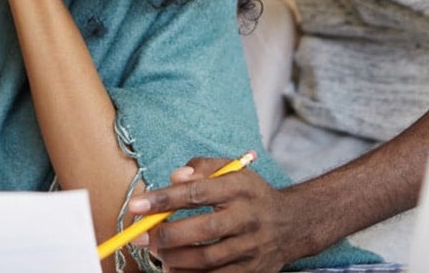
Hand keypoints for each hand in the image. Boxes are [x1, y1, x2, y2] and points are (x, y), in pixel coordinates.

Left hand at [127, 157, 297, 271]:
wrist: (293, 223)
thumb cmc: (250, 193)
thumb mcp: (231, 169)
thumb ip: (200, 167)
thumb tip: (174, 177)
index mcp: (239, 188)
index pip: (197, 192)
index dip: (164, 199)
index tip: (136, 206)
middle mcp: (248, 218)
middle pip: (203, 230)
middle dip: (165, 235)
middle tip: (139, 236)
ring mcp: (252, 248)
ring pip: (207, 259)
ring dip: (174, 259)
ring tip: (155, 253)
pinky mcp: (253, 272)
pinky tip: (173, 268)